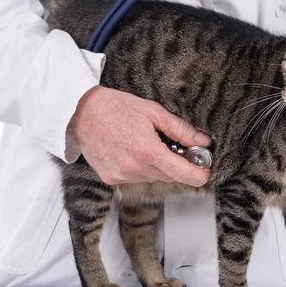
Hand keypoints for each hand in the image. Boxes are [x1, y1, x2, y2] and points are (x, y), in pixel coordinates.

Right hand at [68, 86, 211, 186]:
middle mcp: (134, 168)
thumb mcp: (153, 112)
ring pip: (153, 177)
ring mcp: (121, 176)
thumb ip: (180, 129)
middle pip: (170, 176)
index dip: (199, 174)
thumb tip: (202, 141)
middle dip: (178, 164)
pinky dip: (141, 168)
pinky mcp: (111, 179)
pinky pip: (136, 178)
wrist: (79, 113)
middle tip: (177, 147)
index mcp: (147, 151)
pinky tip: (133, 150)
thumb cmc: (115, 107)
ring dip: (158, 166)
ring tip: (149, 144)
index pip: (182, 174)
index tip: (205, 170)